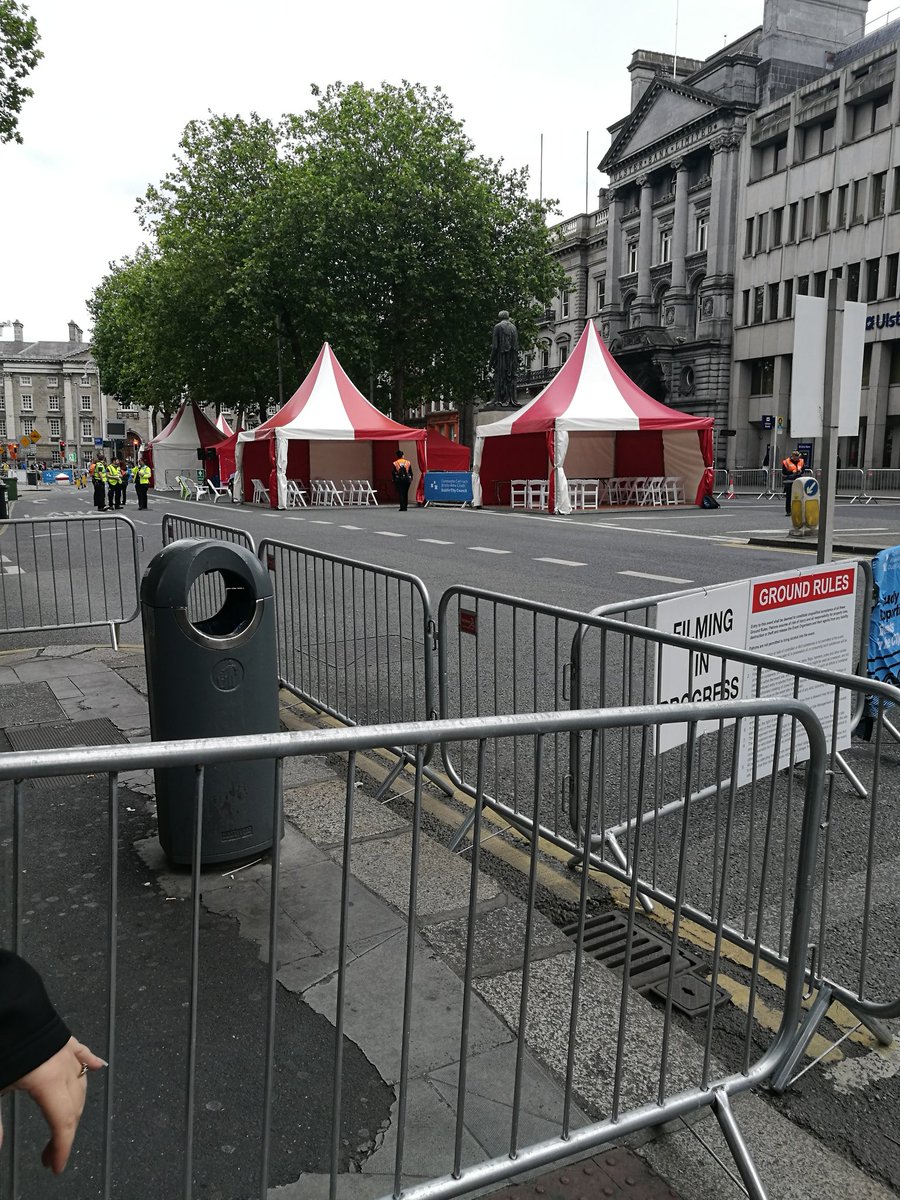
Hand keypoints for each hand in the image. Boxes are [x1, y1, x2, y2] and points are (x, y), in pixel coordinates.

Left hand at [0, 1037, 105, 1173]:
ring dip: (75, 1107)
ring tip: (64, 1125)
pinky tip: (99, 1067)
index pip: (62, 1123)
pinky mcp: (63, 1038)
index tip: (56, 1167)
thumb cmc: (2, 1045)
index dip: (62, 1148)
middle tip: (49, 1155)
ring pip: (80, 1084)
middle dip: (65, 1134)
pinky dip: (90, 1064)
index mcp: (48, 1082)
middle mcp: (63, 1067)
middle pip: (74, 1107)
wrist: (6, 1007)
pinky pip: (82, 1054)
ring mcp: (66, 1051)